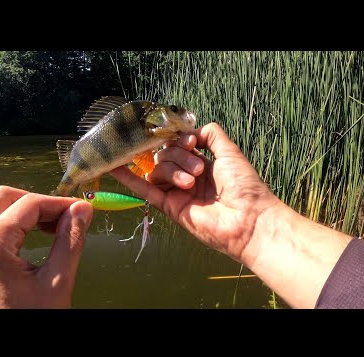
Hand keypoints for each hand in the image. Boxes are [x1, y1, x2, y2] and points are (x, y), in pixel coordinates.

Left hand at [0, 186, 92, 308]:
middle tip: (64, 218)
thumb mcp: (57, 281)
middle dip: (38, 202)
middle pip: (4, 197)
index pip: (29, 204)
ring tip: (46, 226)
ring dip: (19, 209)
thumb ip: (70, 240)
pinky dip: (5, 222)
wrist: (5, 350)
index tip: (82, 210)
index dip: (59, 203)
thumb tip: (83, 208)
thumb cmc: (32, 318)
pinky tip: (26, 237)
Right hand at [110, 122, 280, 264]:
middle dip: (179, 156)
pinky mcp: (169, 206)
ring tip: (191, 182)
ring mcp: (177, 192)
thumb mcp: (230, 152)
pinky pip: (145, 190)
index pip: (178, 145)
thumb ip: (211, 134)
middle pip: (166, 155)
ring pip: (158, 169)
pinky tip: (114, 167)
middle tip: (200, 170)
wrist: (249, 220)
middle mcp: (186, 177)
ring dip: (172, 170)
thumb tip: (190, 131)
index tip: (191, 142)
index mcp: (202, 164)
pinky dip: (129, 178)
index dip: (180, 140)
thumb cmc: (245, 187)